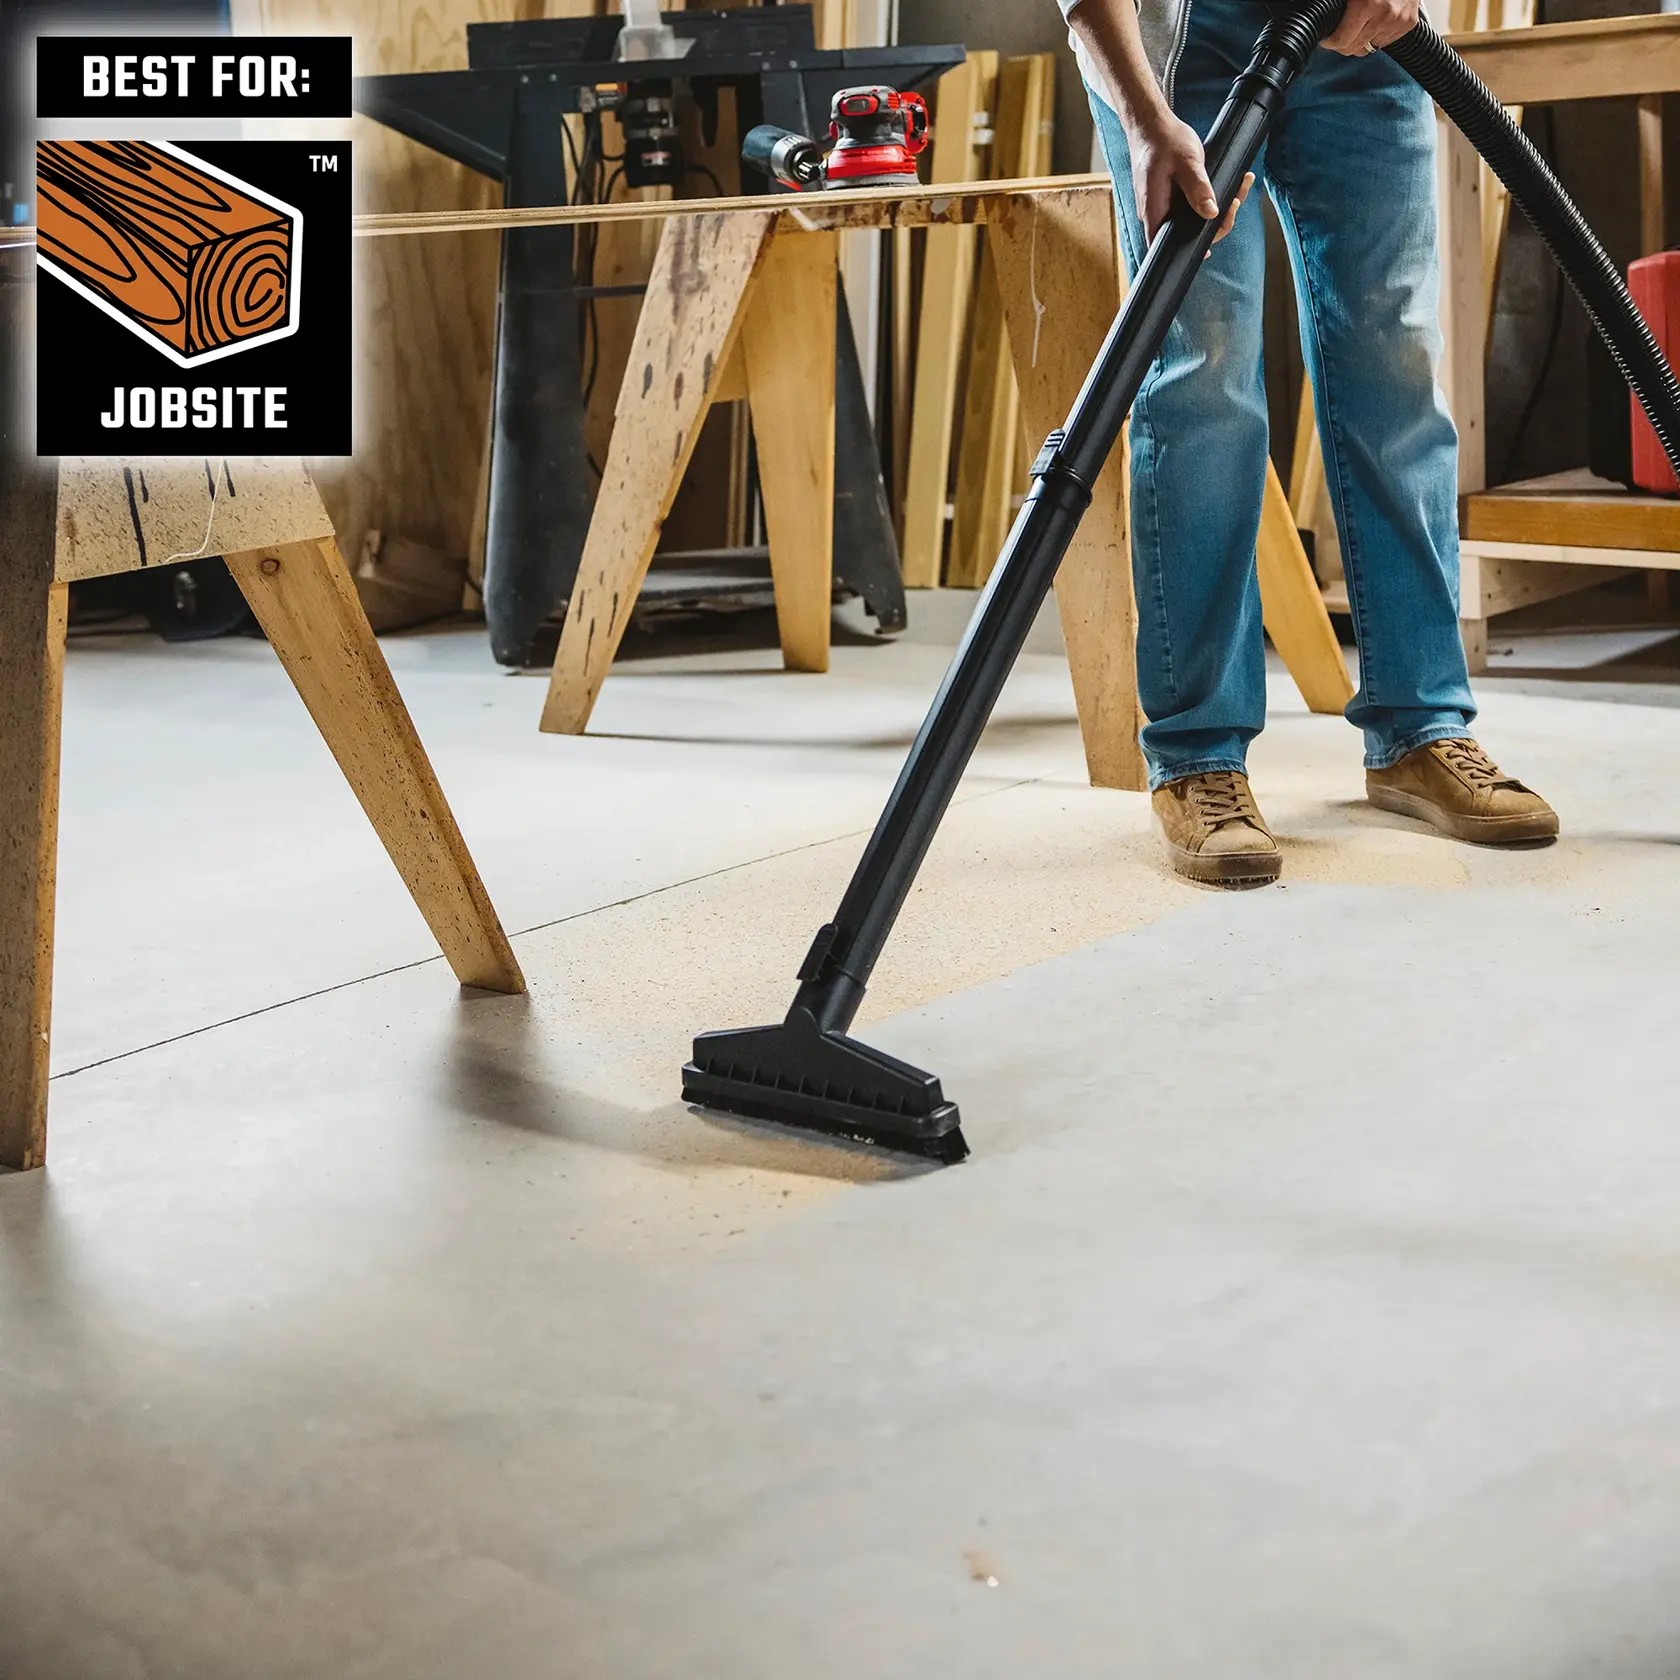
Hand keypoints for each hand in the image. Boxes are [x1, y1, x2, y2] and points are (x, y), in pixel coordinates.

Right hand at [1126, 111, 1254, 245]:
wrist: (1150, 124)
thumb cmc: (1164, 140)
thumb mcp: (1187, 161)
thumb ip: (1198, 188)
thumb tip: (1211, 213)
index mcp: (1154, 209)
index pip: (1164, 245)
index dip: (1187, 250)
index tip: (1210, 243)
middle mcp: (1155, 212)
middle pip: (1184, 233)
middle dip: (1215, 223)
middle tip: (1236, 202)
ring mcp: (1162, 205)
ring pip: (1190, 219)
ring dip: (1216, 209)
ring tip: (1240, 186)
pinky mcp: (1169, 197)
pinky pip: (1189, 207)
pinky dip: (1207, 199)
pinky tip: (1224, 186)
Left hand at [1324, 0, 1417, 55]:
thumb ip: (1340, 4)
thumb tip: (1323, 15)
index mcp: (1367, 4)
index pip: (1342, 41)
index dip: (1330, 41)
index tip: (1327, 38)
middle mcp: (1385, 15)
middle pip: (1354, 48)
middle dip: (1343, 43)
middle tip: (1340, 33)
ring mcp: (1398, 20)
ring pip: (1369, 48)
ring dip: (1361, 40)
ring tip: (1360, 24)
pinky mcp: (1408, 23)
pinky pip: (1384, 42)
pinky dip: (1376, 35)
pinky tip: (1375, 21)